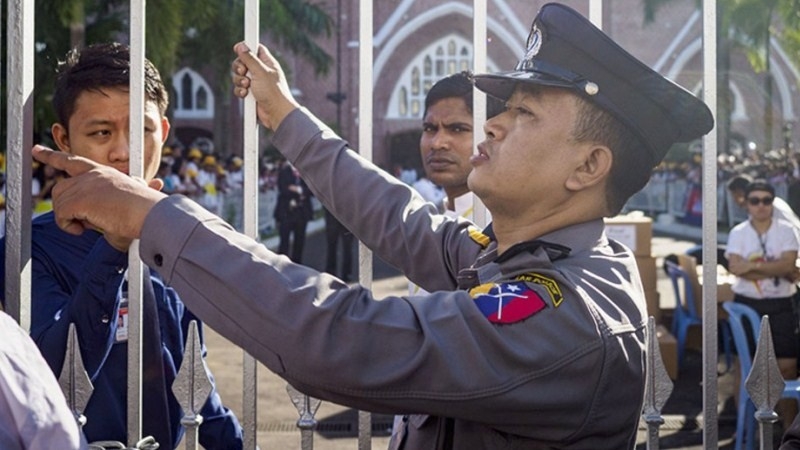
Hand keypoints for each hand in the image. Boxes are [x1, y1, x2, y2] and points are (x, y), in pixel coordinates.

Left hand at [31, 145, 166, 250]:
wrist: (150, 214)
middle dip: (65, 208)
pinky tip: (84, 230)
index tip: (37, 150)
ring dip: (70, 219)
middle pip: (60, 189)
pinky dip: (68, 226)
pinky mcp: (80, 200)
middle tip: (85, 222)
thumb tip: (153, 185)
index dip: (52, 156)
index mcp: (104, 173)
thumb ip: (125, 196)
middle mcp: (92, 175)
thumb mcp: (134, 199)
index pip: (73, 161)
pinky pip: (60, 215)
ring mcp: (85, 185)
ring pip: (59, 203)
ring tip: (90, 225)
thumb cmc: (148, 210)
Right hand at [231, 42, 299, 129]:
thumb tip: (241, 45)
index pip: (255, 48)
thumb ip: (249, 58)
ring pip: (239, 76)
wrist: (276, 114)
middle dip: (239, 67)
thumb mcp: (260, 71)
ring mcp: (256, 83)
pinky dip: (240, 91)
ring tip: (248, 86)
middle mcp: (261, 71)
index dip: (246, 48)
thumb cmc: (273, 92)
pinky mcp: (251, 94)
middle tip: (244, 71)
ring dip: (239, 81)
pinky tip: (246, 95)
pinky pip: (239, 88)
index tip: (239, 49)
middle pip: (243, 62)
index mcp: (267, 63)